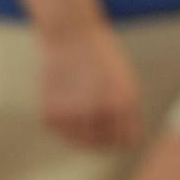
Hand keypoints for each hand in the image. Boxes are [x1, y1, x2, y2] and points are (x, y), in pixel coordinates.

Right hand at [39, 21, 143, 149]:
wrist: (72, 35)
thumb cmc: (103, 59)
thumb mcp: (125, 83)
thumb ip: (128, 114)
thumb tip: (126, 144)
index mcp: (123, 104)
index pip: (126, 141)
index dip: (123, 136)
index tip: (117, 126)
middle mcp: (99, 112)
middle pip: (103, 144)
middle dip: (102, 134)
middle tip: (95, 113)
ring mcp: (74, 115)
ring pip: (80, 141)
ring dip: (81, 130)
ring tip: (81, 105)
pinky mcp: (51, 115)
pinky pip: (61, 131)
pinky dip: (63, 121)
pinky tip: (66, 100)